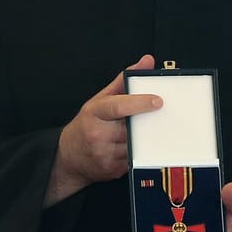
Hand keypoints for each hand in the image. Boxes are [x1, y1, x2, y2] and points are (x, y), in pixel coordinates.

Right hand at [47, 54, 161, 204]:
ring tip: (147, 134)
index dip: (140, 103)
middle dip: (148, 124)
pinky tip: (135, 149)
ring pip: (136, 146)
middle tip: (163, 119)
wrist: (68, 157)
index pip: (118, 106)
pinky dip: (138, 155)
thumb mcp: (99, 100)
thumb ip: (123, 81)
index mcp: (94, 113)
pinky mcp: (111, 170)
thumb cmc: (87, 124)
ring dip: (145, 140)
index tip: (158, 101)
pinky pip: (134, 161)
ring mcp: (103, 154)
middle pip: (132, 128)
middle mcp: (97, 133)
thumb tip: (147, 61)